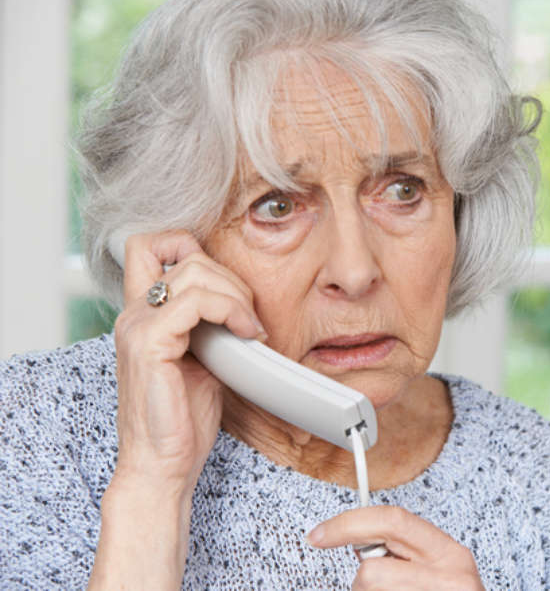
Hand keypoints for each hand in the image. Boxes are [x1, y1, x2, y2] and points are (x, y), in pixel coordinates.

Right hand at [111, 230, 265, 496]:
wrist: (162, 467)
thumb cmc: (182, 421)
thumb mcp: (203, 359)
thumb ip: (209, 325)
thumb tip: (240, 303)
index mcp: (143, 315)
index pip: (150, 246)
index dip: (189, 246)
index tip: (227, 287)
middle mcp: (134, 314)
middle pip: (187, 255)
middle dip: (232, 279)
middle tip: (250, 317)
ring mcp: (137, 326)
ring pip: (195, 271)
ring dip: (237, 295)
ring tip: (251, 327)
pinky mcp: (149, 344)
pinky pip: (196, 301)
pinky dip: (232, 310)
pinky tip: (247, 334)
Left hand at [307, 506, 484, 589]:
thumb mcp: (439, 572)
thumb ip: (406, 554)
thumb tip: (358, 542)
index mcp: (450, 553)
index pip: (393, 521)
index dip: (348, 524)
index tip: (319, 535)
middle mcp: (449, 577)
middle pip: (372, 571)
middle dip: (361, 581)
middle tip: (371, 587)